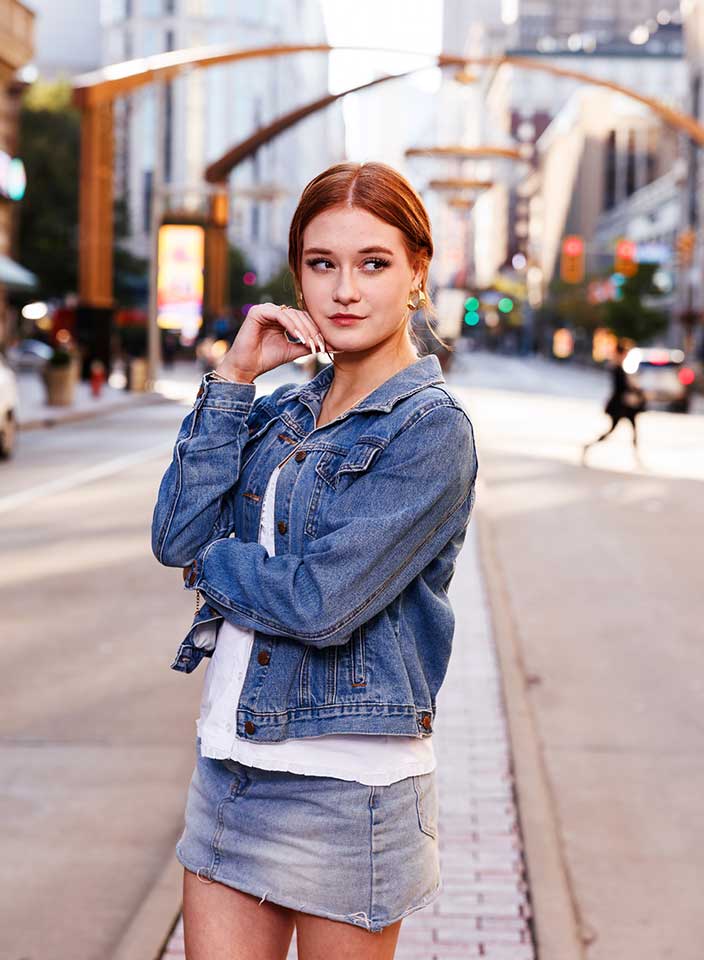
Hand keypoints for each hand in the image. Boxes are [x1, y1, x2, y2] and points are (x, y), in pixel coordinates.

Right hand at [214, 303, 329, 381]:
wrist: (246, 367)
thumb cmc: (266, 359)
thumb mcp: (292, 351)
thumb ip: (308, 346)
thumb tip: (331, 346)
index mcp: (282, 319)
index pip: (304, 319)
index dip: (315, 332)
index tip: (324, 347)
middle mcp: (274, 311)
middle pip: (300, 315)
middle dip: (312, 331)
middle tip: (319, 346)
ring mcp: (265, 309)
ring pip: (292, 314)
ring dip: (303, 329)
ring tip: (310, 344)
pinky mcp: (257, 311)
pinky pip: (280, 314)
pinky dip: (291, 325)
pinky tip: (298, 337)